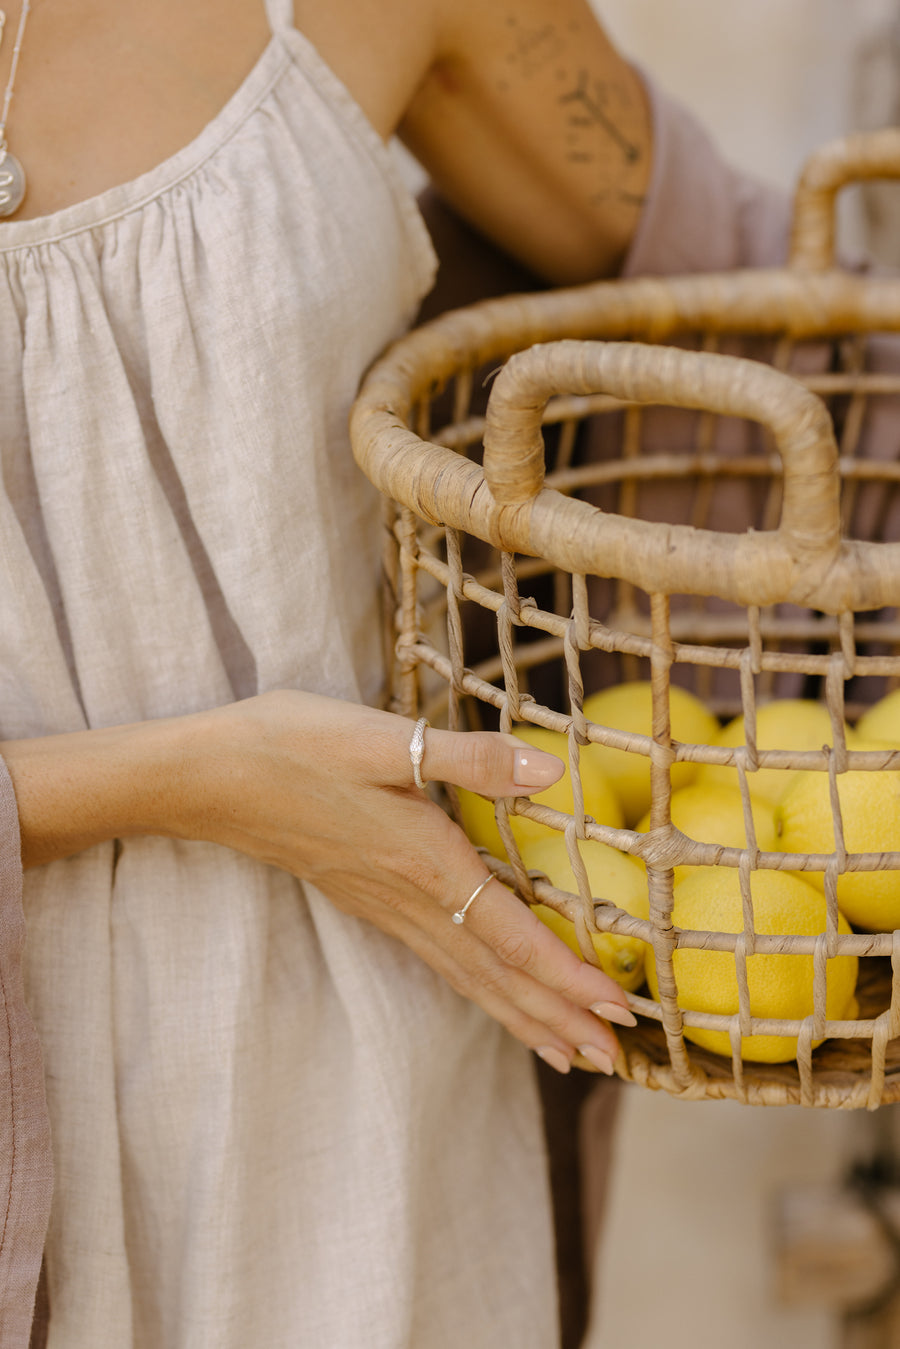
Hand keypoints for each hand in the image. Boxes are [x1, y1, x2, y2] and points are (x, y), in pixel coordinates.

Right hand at [182, 691, 635, 1073]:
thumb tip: (554, 770)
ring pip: (468, 978)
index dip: (568, 976)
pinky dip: (480, 990)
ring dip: (522, 1016)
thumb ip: (472, 757)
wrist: (208, 778)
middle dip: (557, 1018)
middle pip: (496, 978)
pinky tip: (491, 994)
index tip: (619, 1011)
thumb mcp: (384, 738)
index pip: (511, 938)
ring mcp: (385, 908)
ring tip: (569, 1053)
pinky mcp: (368, 901)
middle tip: (615, 1060)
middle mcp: (410, 900)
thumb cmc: (294, 747)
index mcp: (425, 863)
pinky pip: (439, 962)